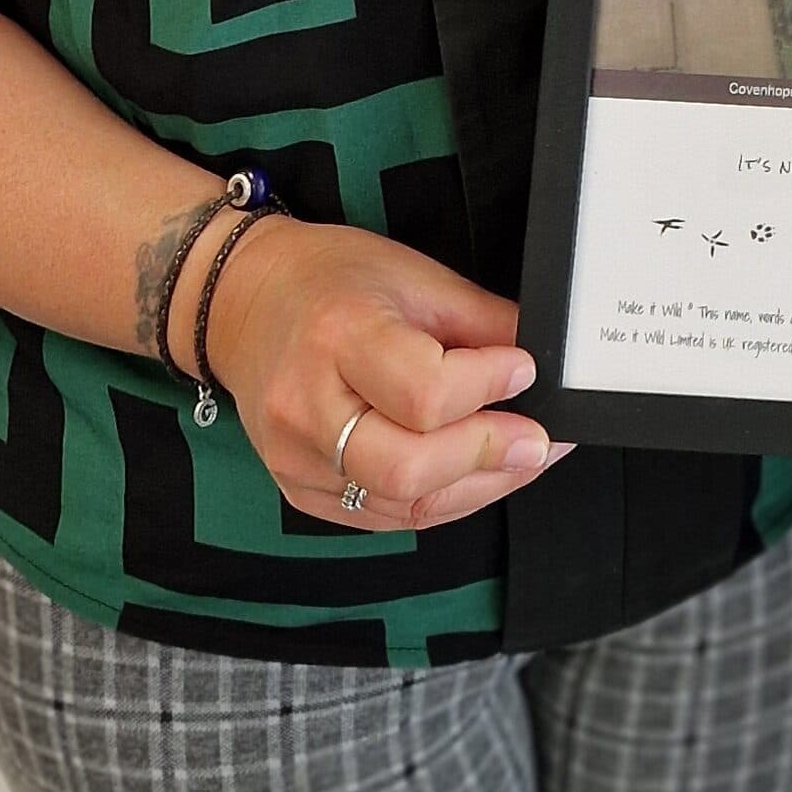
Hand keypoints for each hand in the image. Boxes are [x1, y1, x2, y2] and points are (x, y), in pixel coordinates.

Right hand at [201, 218, 570, 533]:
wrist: (247, 303)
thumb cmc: (332, 280)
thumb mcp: (415, 275)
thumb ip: (483, 321)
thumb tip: (544, 357)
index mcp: (337, 338)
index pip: (423, 391)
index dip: (488, 386)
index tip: (526, 370)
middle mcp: (307, 407)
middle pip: (408, 465)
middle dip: (488, 454)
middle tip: (538, 437)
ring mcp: (297, 460)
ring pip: (401, 502)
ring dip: (478, 486)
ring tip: (524, 460)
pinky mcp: (300, 492)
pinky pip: (383, 515)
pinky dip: (442, 500)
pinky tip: (478, 476)